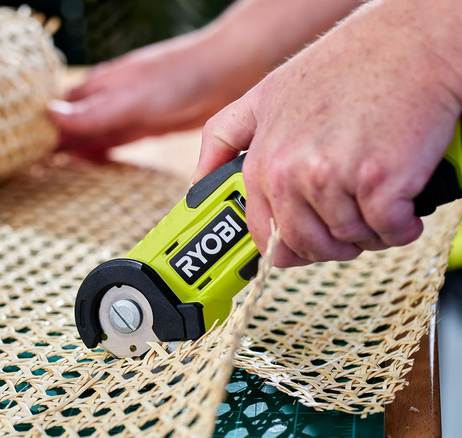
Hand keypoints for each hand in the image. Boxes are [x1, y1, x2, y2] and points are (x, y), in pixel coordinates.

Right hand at [48, 32, 267, 152]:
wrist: (226, 73)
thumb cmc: (178, 77)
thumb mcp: (128, 100)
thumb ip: (91, 114)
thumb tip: (48, 117)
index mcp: (96, 89)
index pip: (53, 113)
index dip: (33, 132)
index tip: (13, 154)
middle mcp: (105, 100)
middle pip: (67, 127)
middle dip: (48, 145)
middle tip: (26, 172)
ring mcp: (124, 114)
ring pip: (88, 137)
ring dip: (71, 153)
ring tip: (48, 174)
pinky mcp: (143, 127)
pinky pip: (112, 144)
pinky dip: (97, 155)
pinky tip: (90, 165)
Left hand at [193, 0, 461, 267]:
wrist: (412, 42)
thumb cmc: (348, 65)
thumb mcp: (267, 94)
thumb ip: (227, 137)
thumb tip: (199, 183)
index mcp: (261, 158)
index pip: (260, 232)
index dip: (285, 247)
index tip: (299, 249)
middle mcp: (287, 171)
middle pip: (304, 245)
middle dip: (332, 243)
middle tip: (354, 215)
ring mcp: (329, 177)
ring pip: (349, 240)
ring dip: (371, 230)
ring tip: (381, 192)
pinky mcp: (376, 182)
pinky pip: (389, 232)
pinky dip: (403, 224)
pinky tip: (405, 196)